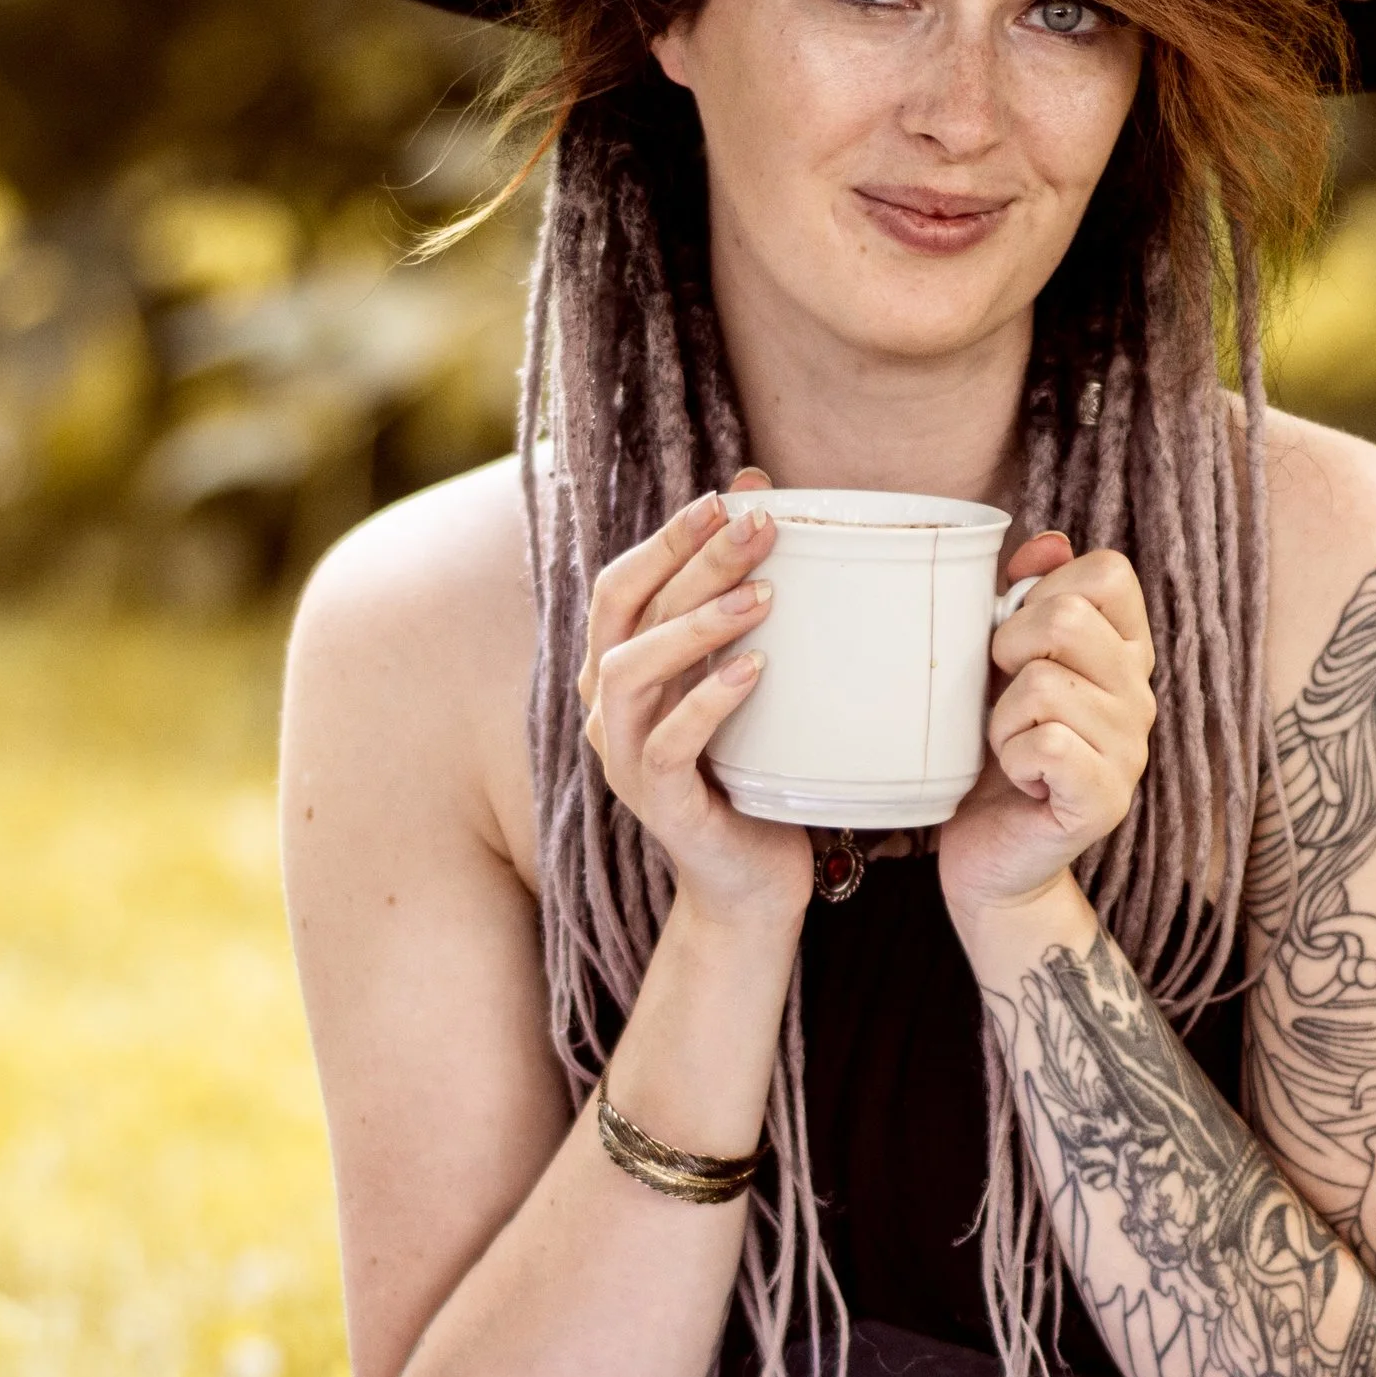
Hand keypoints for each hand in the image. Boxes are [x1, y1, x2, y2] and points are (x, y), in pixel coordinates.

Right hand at [578, 470, 815, 936]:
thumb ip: (744, 612)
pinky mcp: (655, 803)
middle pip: (626, 611)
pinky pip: (663, 745)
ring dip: (693, 624)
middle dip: (691, 559)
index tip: (730, 496)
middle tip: (761, 526)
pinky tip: (754, 671)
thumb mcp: (748, 684)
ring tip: (762, 597)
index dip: (668, 536)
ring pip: (627, 671)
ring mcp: (619, 757)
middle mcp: (603, 708)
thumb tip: (772, 508)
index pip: (622, 584)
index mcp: (618, 670)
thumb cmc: (753, 771)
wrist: (752, 880)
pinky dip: (707, 701)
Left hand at [938, 534, 1156, 921]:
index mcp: (1123, 652)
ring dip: (1001, 718)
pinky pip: (1044, 744)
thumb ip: (1025, 598)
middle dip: (1008, 649)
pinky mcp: (1105, 799)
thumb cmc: (993, 750)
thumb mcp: (1001, 664)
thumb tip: (1046, 545)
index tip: (1018, 636)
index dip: (1046, 589)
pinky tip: (1021, 780)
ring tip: (1010, 746)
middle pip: (1068, 619)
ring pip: (1043, 685)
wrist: (989, 852)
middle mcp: (1139, 695)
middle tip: (1003, 694)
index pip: (1109, 572)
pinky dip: (1011, 757)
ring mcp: (1130, 749)